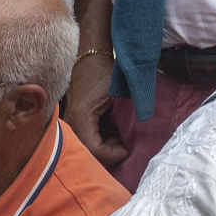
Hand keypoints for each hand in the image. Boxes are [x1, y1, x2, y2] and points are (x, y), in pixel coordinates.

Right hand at [64, 53, 127, 167]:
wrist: (90, 61)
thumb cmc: (104, 75)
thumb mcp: (118, 94)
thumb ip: (128, 114)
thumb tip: (143, 131)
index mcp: (82, 117)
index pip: (94, 149)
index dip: (112, 154)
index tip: (126, 149)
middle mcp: (72, 123)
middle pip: (88, 153)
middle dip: (109, 155)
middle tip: (124, 147)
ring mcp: (72, 123)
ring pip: (87, 149)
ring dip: (106, 149)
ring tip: (120, 141)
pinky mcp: (76, 123)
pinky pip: (87, 140)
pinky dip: (102, 142)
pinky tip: (113, 136)